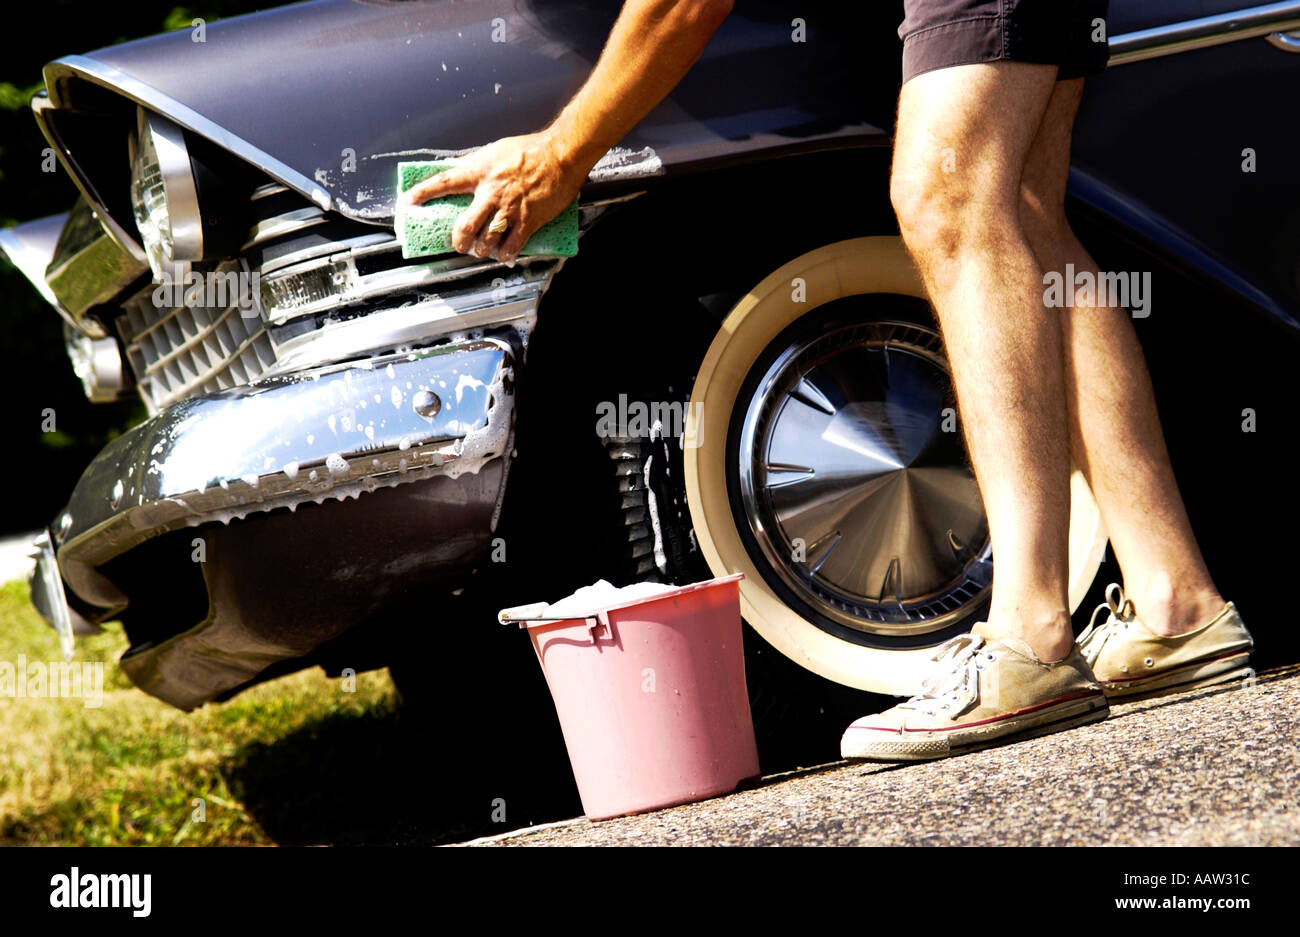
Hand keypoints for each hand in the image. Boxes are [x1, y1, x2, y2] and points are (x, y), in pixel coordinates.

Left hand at [401, 130, 585, 263]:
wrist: (561, 154)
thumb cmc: (531, 150)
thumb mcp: (496, 151)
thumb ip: (477, 165)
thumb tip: (461, 170)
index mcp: (480, 172)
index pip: (445, 182)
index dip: (423, 193)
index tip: (408, 202)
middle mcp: (491, 193)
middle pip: (465, 226)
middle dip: (458, 241)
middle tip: (459, 244)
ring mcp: (509, 209)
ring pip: (486, 241)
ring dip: (481, 250)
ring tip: (482, 250)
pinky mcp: (528, 220)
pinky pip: (512, 246)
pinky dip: (505, 255)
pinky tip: (504, 255)